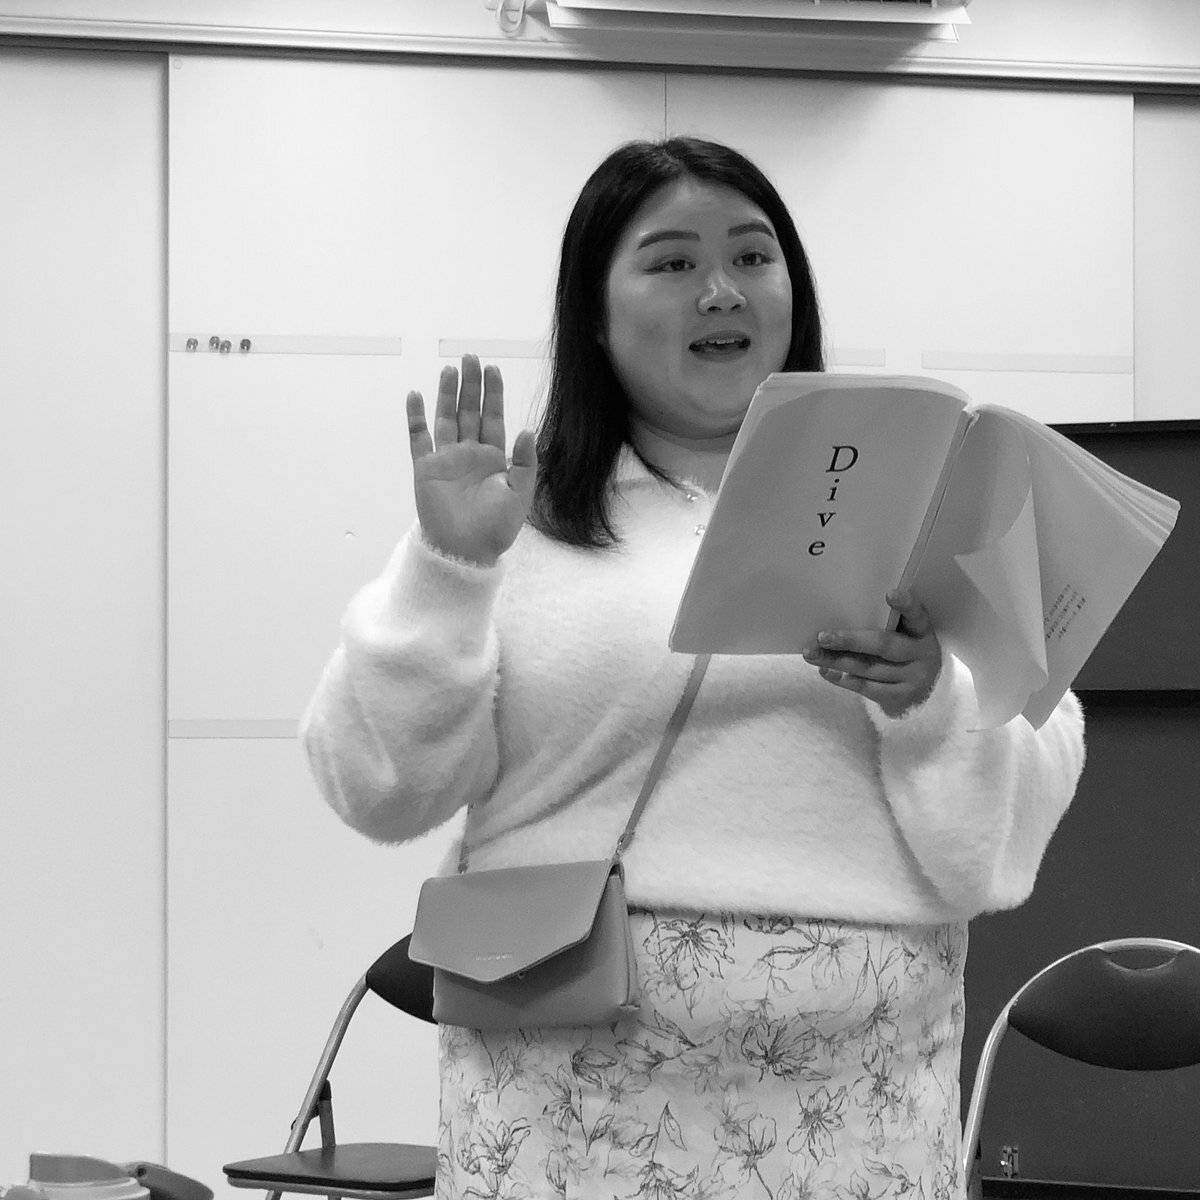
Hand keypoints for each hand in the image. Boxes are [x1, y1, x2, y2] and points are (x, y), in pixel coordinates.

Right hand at [407, 354, 536, 565]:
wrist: (465, 552)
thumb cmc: (495, 528)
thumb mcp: (519, 494)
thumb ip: (523, 462)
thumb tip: (526, 430)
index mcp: (493, 459)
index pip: (493, 418)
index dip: (493, 394)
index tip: (492, 370)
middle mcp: (469, 454)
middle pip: (469, 411)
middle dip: (471, 385)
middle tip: (470, 358)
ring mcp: (446, 459)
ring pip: (445, 419)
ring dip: (446, 394)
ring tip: (449, 369)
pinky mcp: (424, 469)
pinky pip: (418, 438)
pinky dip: (415, 418)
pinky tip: (415, 395)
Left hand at [802, 589, 942, 717]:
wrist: (923, 695)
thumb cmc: (904, 654)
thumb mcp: (905, 636)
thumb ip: (885, 624)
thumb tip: (840, 615)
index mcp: (923, 632)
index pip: (917, 615)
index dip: (906, 605)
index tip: (890, 594)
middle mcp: (921, 655)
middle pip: (883, 645)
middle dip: (850, 640)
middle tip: (823, 637)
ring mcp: (911, 679)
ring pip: (868, 668)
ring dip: (835, 660)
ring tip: (811, 653)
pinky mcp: (898, 697)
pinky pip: (865, 688)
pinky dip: (842, 679)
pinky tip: (824, 670)